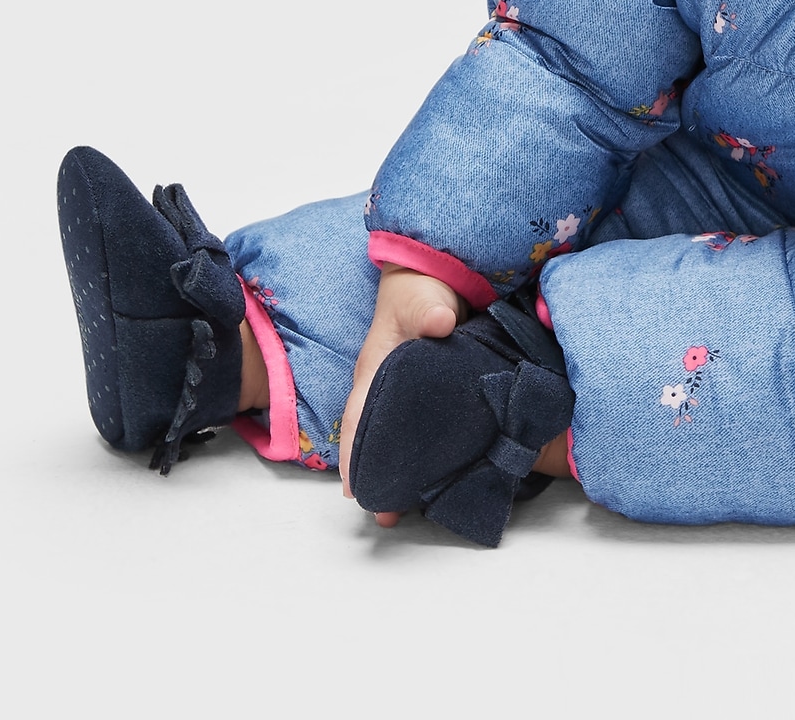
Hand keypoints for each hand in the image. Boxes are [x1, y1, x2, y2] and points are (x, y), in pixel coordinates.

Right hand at [339, 264, 465, 519]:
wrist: (435, 278)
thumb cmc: (420, 292)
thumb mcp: (422, 299)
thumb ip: (428, 311)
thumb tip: (440, 322)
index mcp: (374, 370)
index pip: (358, 417)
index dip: (354, 455)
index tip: (354, 492)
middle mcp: (385, 387)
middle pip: (375, 439)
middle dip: (377, 475)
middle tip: (386, 516)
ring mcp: (407, 393)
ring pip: (397, 438)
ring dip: (401, 470)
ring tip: (409, 511)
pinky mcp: (431, 394)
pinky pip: (423, 429)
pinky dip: (426, 453)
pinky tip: (440, 474)